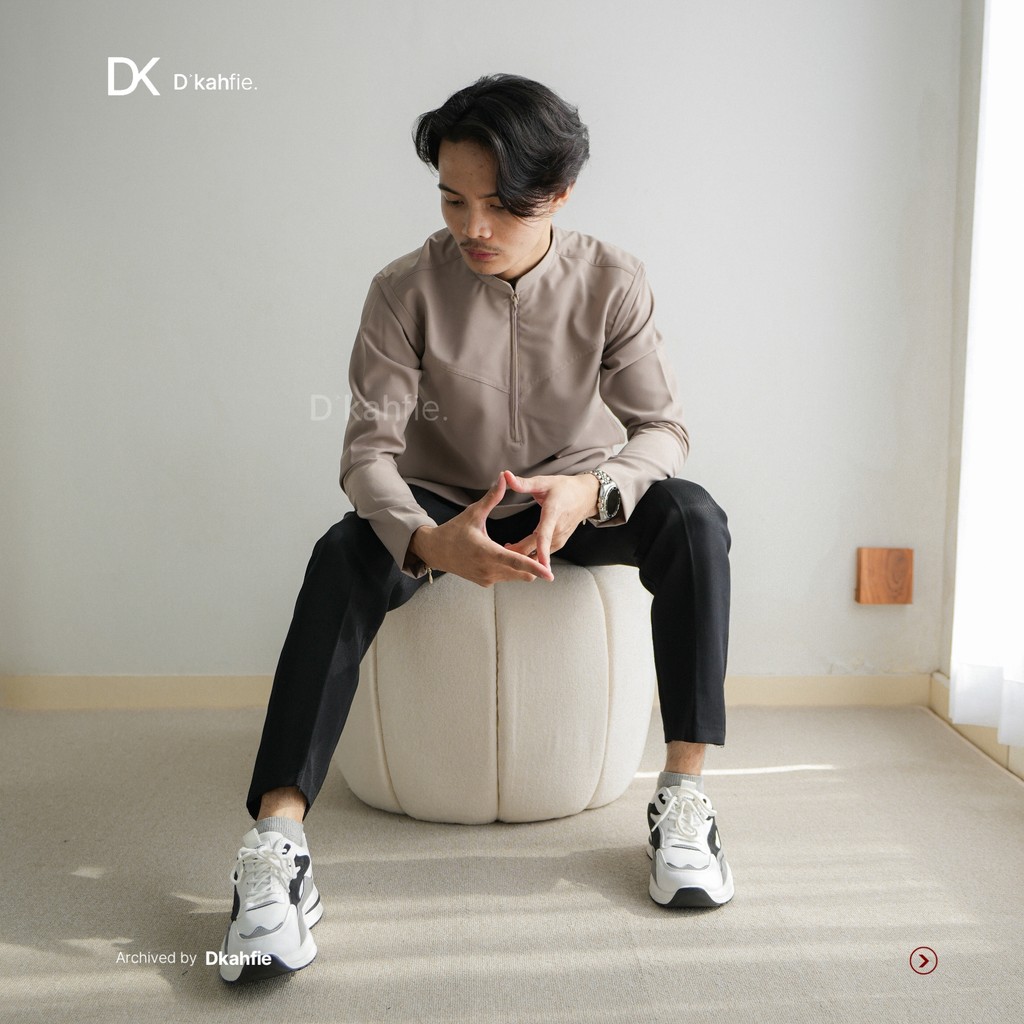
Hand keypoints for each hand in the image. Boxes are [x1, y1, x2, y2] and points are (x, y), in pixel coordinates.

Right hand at [408, 474, 554, 586]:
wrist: (435, 551)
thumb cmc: (454, 531)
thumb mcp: (473, 512)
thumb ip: (492, 497)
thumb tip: (504, 477)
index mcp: (486, 552)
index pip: (516, 561)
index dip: (535, 566)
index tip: (549, 574)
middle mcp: (488, 569)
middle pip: (523, 573)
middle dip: (534, 563)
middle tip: (539, 548)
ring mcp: (486, 578)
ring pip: (516, 576)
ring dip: (523, 566)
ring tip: (523, 549)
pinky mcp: (485, 583)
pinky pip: (506, 577)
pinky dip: (511, 568)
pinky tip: (506, 555)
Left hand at [501, 470, 598, 569]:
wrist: (586, 496)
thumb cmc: (565, 488)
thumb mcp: (544, 482)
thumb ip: (523, 483)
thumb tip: (506, 475)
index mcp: (553, 513)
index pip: (544, 534)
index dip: (539, 550)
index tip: (535, 565)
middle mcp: (558, 530)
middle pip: (536, 549)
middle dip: (517, 554)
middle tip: (496, 551)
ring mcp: (560, 538)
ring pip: (538, 555)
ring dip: (522, 556)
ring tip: (504, 550)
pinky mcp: (559, 543)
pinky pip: (542, 554)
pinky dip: (530, 556)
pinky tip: (517, 552)